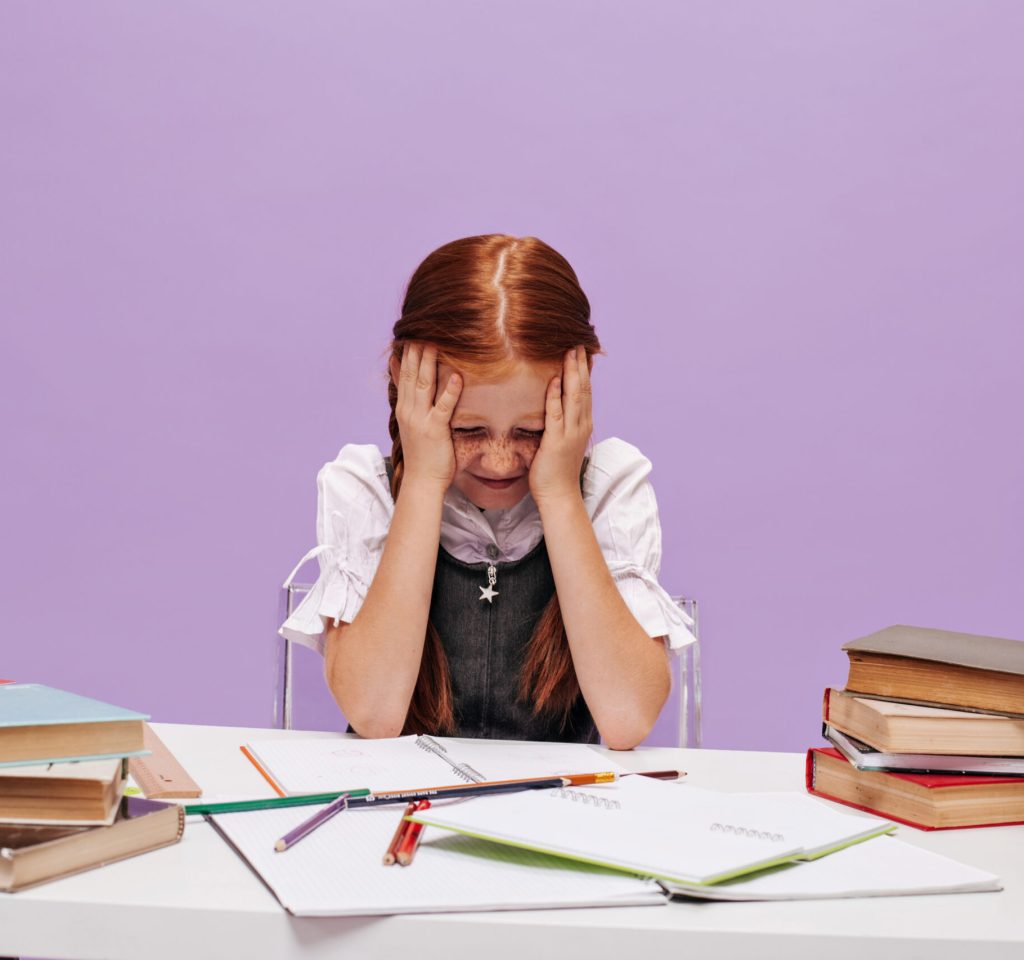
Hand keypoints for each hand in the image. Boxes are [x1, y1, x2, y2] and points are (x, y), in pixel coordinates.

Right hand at [392, 343, 461, 490]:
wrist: (422, 481)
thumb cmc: (423, 453)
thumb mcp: (411, 421)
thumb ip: (406, 395)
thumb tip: (396, 369)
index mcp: (404, 407)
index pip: (404, 373)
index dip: (408, 351)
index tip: (414, 331)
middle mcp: (409, 410)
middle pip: (411, 373)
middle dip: (417, 349)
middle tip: (424, 326)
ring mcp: (420, 419)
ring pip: (424, 384)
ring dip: (429, 362)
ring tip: (436, 341)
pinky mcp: (435, 430)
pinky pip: (443, 407)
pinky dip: (449, 391)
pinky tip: (455, 376)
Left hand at [529, 346, 592, 504]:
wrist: (559, 495)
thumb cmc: (556, 470)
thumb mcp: (563, 441)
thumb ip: (561, 424)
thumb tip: (554, 407)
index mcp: (582, 424)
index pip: (586, 392)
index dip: (585, 371)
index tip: (582, 352)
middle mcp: (581, 425)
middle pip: (584, 389)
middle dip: (581, 365)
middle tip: (578, 343)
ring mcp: (571, 433)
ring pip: (574, 396)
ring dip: (572, 373)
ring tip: (571, 352)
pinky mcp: (557, 440)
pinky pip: (556, 413)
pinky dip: (556, 395)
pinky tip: (556, 379)